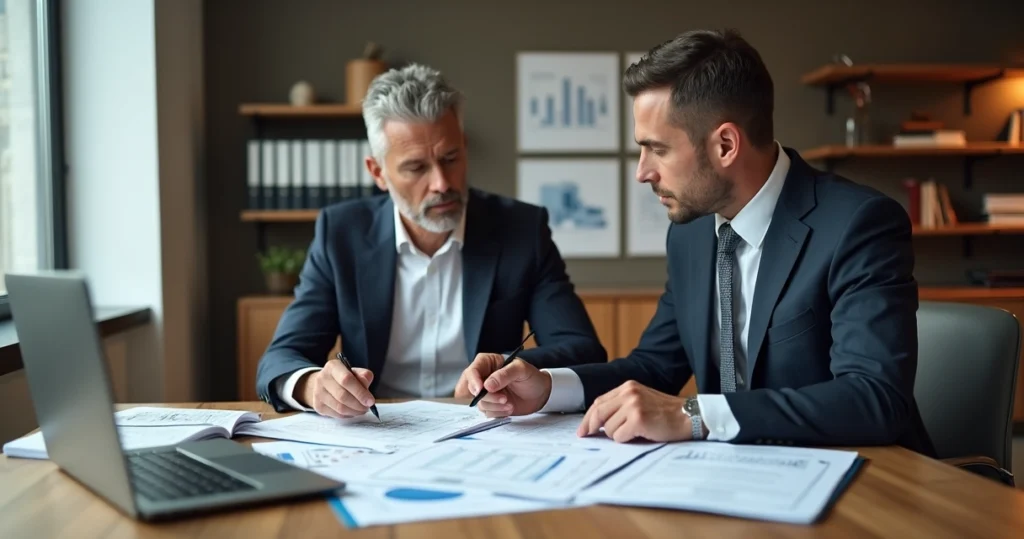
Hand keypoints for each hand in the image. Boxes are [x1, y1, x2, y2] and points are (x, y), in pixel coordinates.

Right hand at [296, 361, 374, 418]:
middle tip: (367, 407)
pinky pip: (336, 414)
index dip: (360, 392)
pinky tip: (353, 411)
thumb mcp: (355, 372)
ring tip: (362, 410)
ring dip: (355, 411)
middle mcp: (322, 378)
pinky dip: (348, 415)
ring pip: (339, 408)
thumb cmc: (344, 377)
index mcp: (333, 367)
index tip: (370, 401)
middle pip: (342, 396)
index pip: (346, 380)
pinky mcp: (318, 405)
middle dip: (359, 404)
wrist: (325, 383)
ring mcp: (318, 393)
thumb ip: (363, 376)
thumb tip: (366, 385)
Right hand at [457, 353, 551, 417]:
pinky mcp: (491, 405)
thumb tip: (487, 385)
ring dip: (495, 405)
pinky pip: (487, 412)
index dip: (473, 381)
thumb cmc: (531, 377)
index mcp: (488, 363)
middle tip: (503, 398)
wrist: (540, 394)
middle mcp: (484, 377)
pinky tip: (509, 408)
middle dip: (487, 396)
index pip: (472, 371)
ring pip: (479, 402)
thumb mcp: (521, 370)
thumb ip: (504, 375)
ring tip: (510, 403)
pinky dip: (498, 412)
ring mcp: (486, 393)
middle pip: (471, 389)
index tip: (479, 390)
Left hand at [577, 381, 691, 442]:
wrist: (690, 416)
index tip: (583, 428)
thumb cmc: (667, 413)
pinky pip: (619, 436)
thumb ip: (622, 406)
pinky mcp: (638, 419)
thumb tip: (598, 422)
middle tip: (586, 436)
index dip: (589, 416)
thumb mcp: (642, 400)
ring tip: (635, 433)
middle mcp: (628, 393)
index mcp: (628, 387)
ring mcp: (633, 405)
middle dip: (590, 426)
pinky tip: (640, 435)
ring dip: (618, 435)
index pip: (599, 402)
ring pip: (609, 428)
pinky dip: (626, 440)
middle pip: (598, 412)